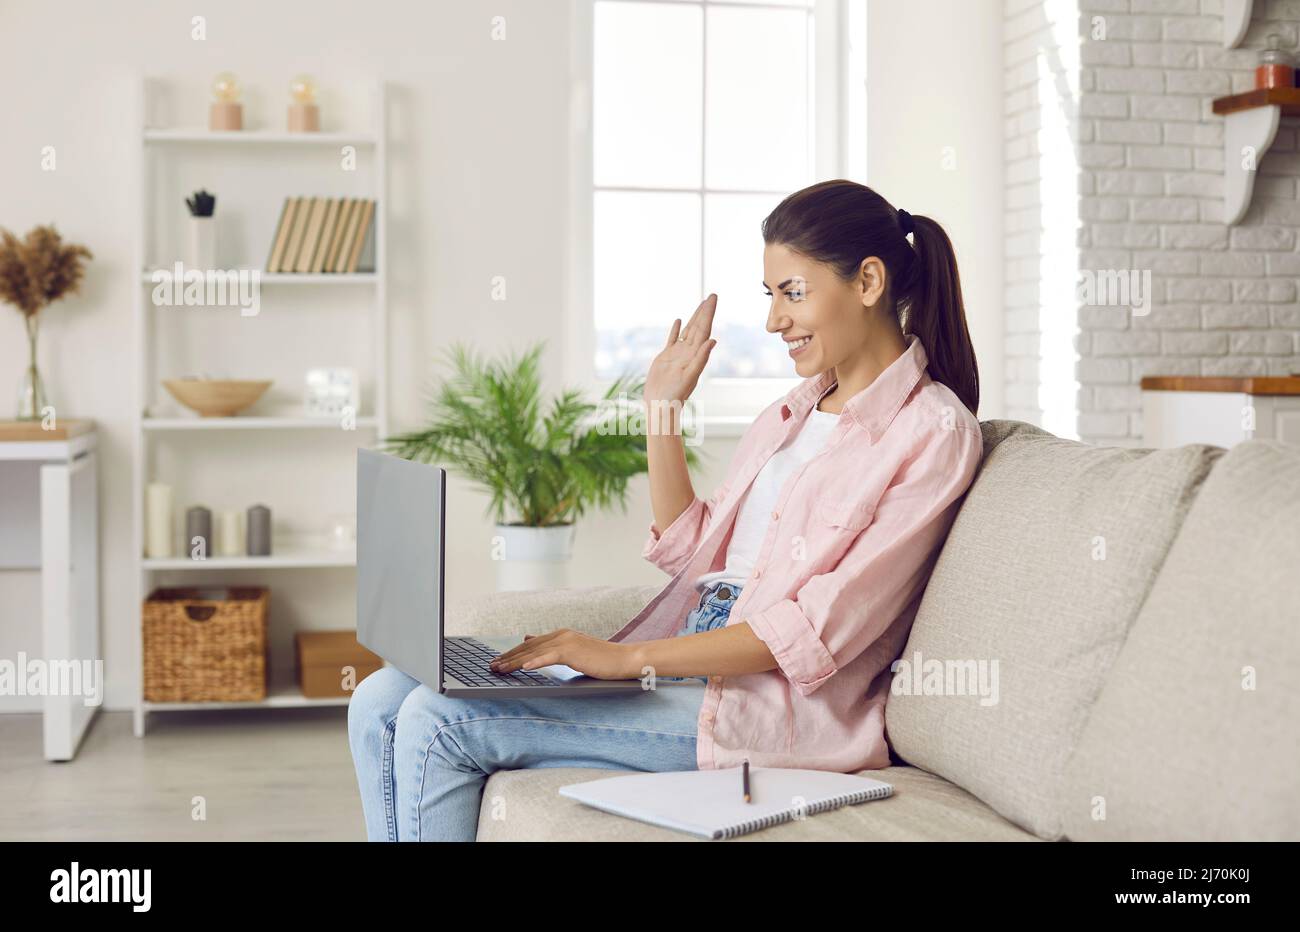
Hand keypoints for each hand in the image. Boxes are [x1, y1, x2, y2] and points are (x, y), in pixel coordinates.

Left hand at [488, 630, 638, 680]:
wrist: (624, 659)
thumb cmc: (602, 660)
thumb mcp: (574, 652)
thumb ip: (553, 648)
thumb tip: (530, 639)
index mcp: (561, 635)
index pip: (531, 644)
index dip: (512, 653)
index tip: (498, 661)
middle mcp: (561, 635)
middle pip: (528, 647)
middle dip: (508, 657)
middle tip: (491, 666)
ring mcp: (566, 641)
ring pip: (534, 651)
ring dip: (514, 661)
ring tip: (499, 669)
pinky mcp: (572, 651)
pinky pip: (549, 657)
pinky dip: (535, 661)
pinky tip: (523, 667)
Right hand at [643, 294, 717, 405]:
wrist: (660, 403)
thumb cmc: (675, 394)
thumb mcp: (690, 375)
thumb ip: (701, 358)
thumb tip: (712, 340)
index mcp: (695, 354)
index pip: (704, 329)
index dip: (709, 313)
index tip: (713, 299)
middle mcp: (688, 351)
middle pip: (698, 327)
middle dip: (705, 311)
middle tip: (712, 295)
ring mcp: (677, 353)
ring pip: (687, 330)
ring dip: (694, 317)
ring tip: (700, 305)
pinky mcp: (666, 357)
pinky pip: (672, 339)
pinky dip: (675, 329)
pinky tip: (678, 320)